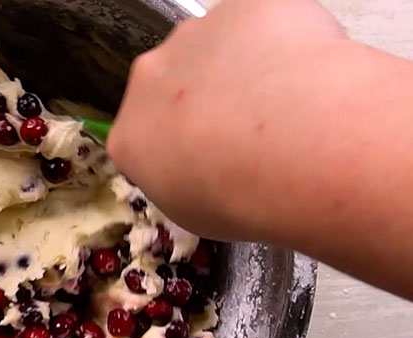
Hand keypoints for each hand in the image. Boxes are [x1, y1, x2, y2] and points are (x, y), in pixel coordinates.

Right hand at [108, 0, 347, 240]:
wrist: (298, 148)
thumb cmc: (242, 197)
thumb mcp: (196, 214)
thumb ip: (183, 182)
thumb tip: (201, 170)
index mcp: (130, 135)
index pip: (142, 138)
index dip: (178, 147)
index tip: (209, 160)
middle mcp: (151, 78)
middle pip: (172, 82)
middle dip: (203, 99)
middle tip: (248, 131)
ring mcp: (196, 35)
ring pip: (217, 47)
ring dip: (241, 67)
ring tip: (286, 104)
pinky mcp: (245, 7)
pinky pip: (263, 23)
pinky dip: (284, 42)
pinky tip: (309, 77)